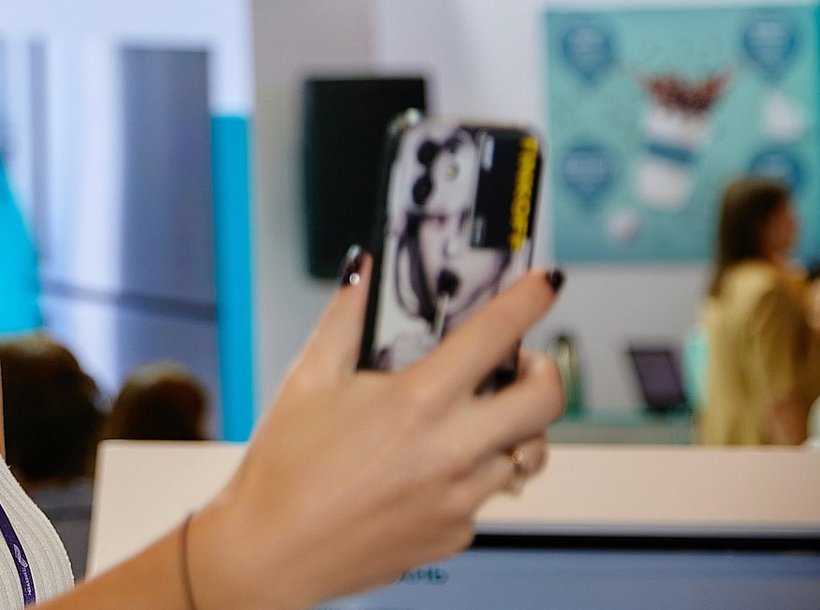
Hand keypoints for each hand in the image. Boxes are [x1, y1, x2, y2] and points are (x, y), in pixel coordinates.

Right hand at [187, 259, 564, 609]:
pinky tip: (427, 470)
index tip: (544, 283)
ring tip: (473, 420)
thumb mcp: (308, 378)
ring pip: (525, 454)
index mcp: (419, 401)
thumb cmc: (284, 466)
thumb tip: (362, 269)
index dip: (529, 299)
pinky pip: (486, 495)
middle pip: (546, 401)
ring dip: (512, 429)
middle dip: (546, 371)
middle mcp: (453, 450)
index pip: (496, 335)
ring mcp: (461, 498)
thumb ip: (344, 318)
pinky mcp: (456, 534)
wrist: (273, 550)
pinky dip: (471, 475)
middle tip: (522, 363)